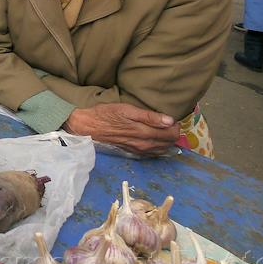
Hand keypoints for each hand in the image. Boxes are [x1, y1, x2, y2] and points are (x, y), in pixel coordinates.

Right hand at [64, 103, 179, 155]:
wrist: (88, 127)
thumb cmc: (106, 114)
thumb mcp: (127, 109)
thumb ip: (149, 116)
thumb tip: (170, 120)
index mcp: (145, 133)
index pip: (172, 134)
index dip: (175, 125)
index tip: (170, 117)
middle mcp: (145, 145)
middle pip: (169, 143)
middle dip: (172, 133)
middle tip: (167, 122)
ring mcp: (139, 151)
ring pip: (162, 149)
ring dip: (166, 141)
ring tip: (161, 129)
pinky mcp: (133, 153)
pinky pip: (153, 153)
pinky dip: (158, 147)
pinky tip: (153, 139)